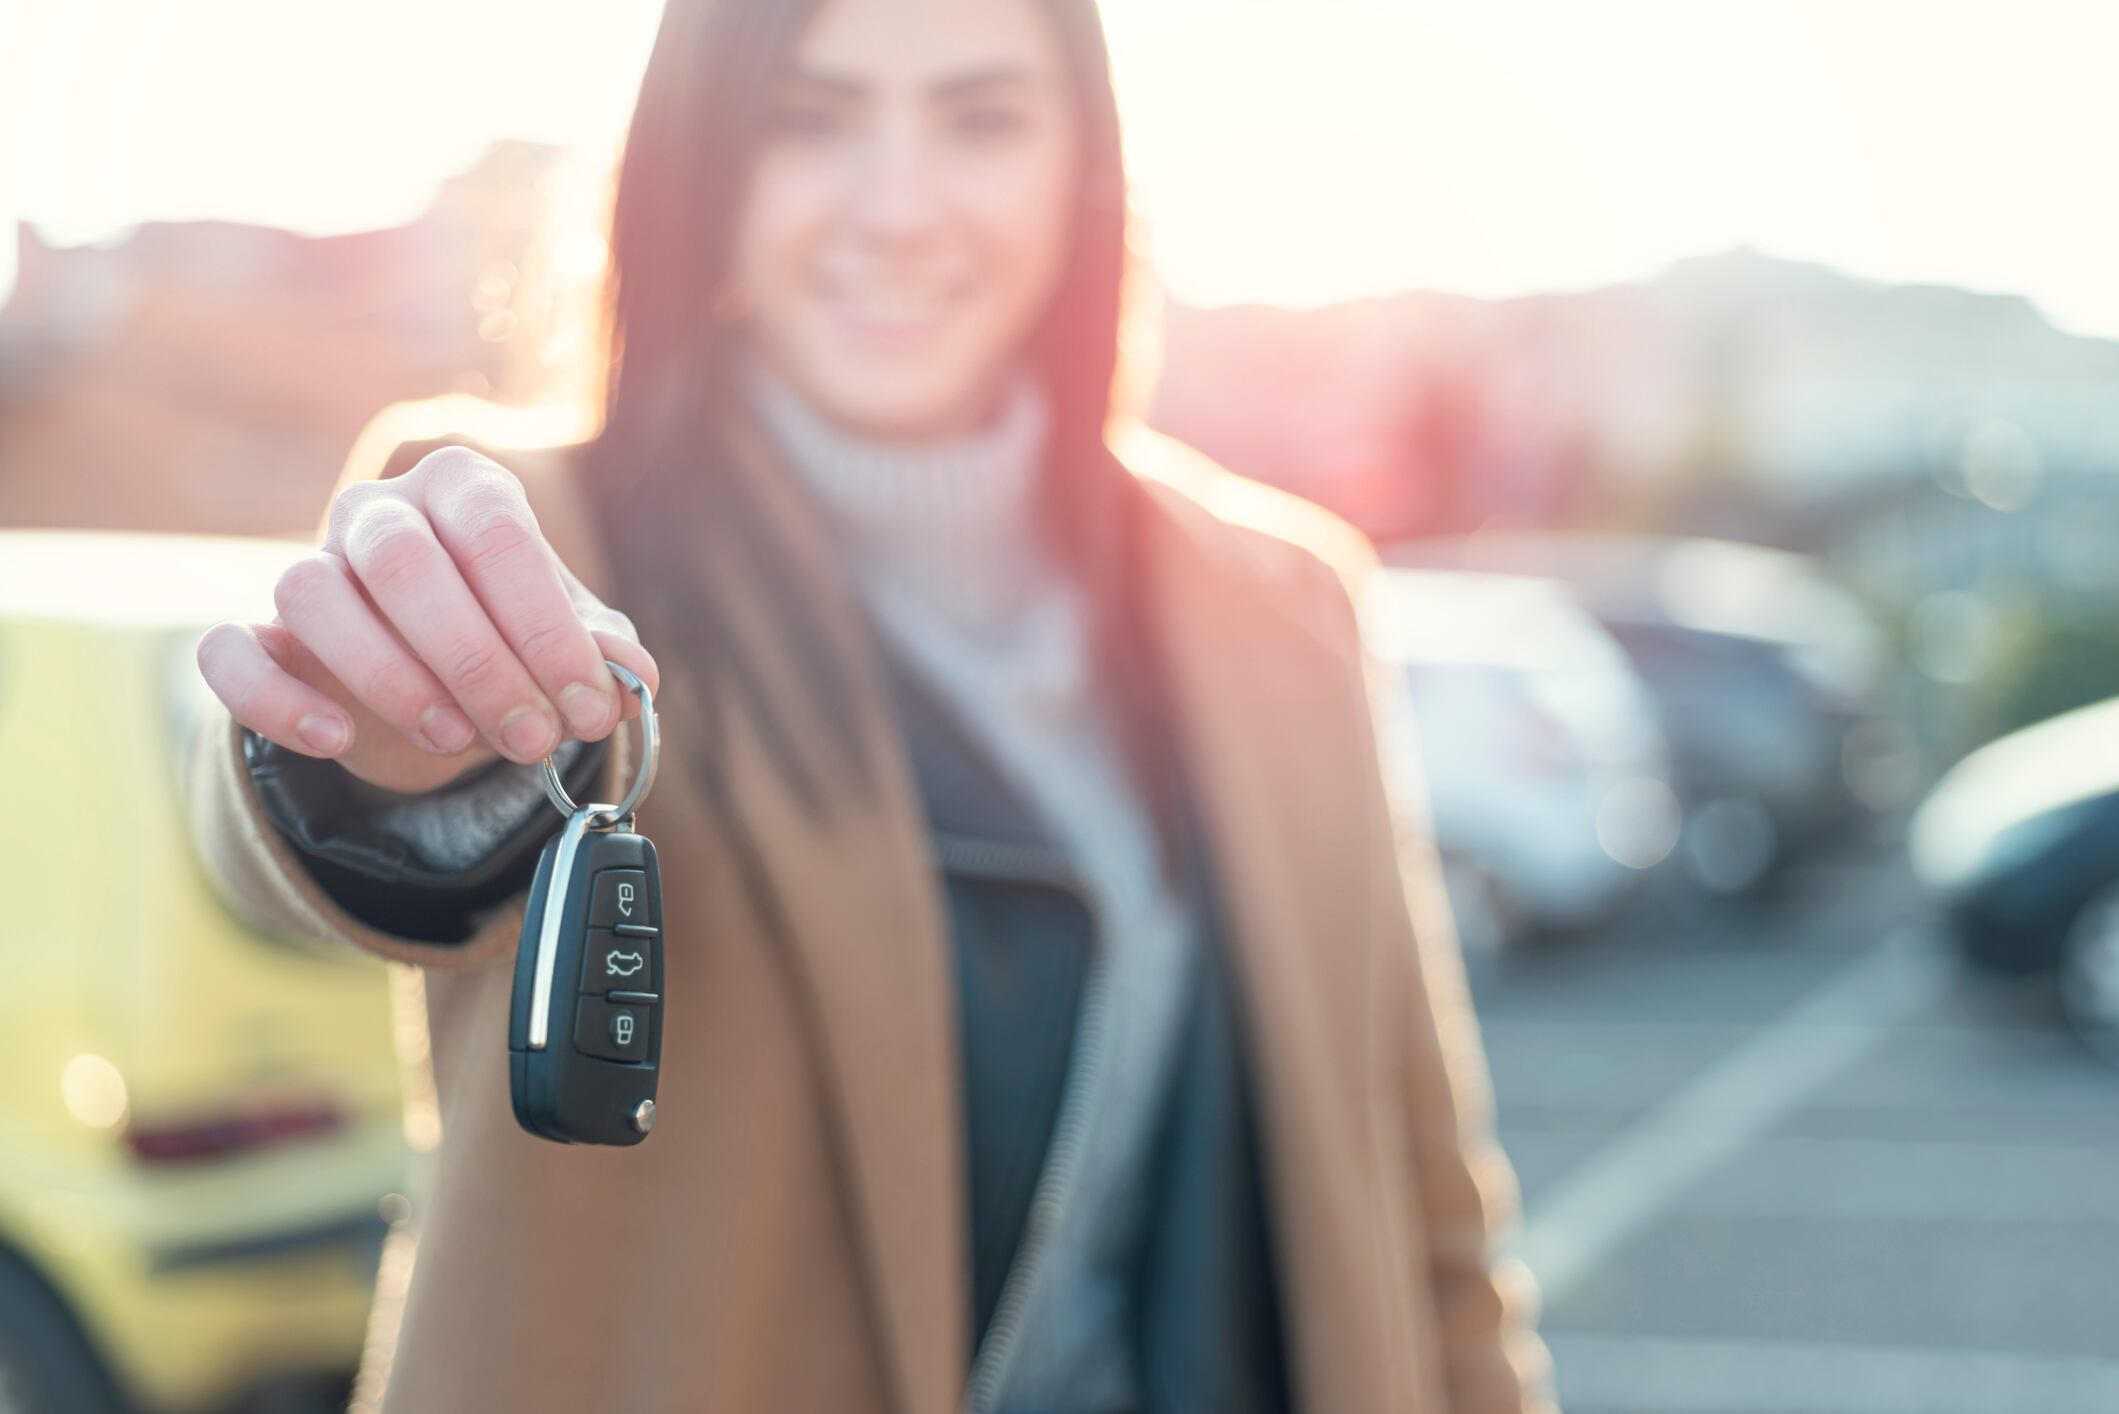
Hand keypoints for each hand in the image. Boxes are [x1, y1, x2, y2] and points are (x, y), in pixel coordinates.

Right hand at [197, 446, 659, 795]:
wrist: (441, 679)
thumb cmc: (514, 637)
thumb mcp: (571, 643)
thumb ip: (602, 654)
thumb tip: (633, 681)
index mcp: (463, 487)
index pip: (498, 536)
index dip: (546, 628)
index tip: (589, 707)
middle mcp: (378, 512)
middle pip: (406, 562)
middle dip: (478, 662)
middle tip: (534, 738)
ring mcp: (308, 565)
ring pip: (312, 593)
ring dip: (390, 677)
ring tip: (456, 739)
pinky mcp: (258, 632)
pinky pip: (230, 651)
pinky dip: (276, 699)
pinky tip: (337, 739)